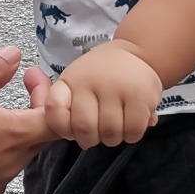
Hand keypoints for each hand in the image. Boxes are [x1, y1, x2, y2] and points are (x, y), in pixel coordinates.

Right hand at [0, 48, 56, 193]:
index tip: (29, 79)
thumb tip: (14, 56)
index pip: (55, 118)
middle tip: (6, 92)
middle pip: (34, 138)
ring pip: (10, 157)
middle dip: (27, 112)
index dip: (49, 94)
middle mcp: (7, 167)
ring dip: (3, 136)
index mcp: (10, 137)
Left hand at [47, 40, 162, 148]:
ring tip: (116, 129)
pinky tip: (131, 127)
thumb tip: (59, 134)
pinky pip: (132, 130)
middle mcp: (91, 81)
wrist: (135, 54)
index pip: (54, 109)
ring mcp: (116, 87)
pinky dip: (132, 136)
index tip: (72, 129)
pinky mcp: (140, 95)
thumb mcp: (75, 84)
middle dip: (91, 140)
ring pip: (110, 132)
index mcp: (70, 80)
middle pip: (84, 128)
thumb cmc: (101, 77)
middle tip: (98, 134)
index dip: (62, 127)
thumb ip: (64, 110)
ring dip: (113, 139)